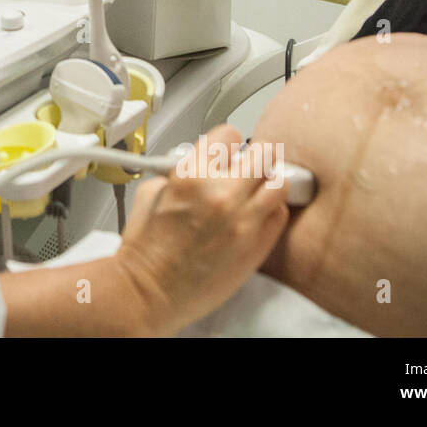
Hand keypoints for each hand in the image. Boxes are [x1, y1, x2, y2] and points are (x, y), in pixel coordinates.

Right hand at [114, 124, 289, 335]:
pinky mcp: (258, 246)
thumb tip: (200, 165)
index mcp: (191, 176)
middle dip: (252, 159)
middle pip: (262, 154)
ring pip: (279, 182)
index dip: (225, 143)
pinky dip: (271, 210)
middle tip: (244, 169)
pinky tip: (256, 214)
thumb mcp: (151, 193)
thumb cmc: (146, 250)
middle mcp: (222, 194)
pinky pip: (280, 214)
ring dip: (267, 183)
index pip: (228, 135)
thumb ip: (180, 172)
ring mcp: (244, 220)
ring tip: (255, 191)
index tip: (224, 152)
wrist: (150, 292)